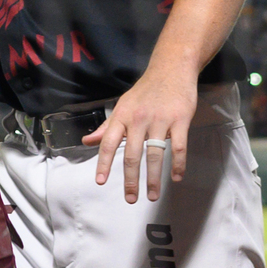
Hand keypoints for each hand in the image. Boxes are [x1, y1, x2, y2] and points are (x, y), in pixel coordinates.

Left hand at [83, 65, 196, 201]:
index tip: (100, 181)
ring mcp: (160, 120)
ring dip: (153, 178)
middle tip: (130, 198)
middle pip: (131, 154)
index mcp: (122, 116)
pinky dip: (178, 164)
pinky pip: (178, 146)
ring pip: (154, 154)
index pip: (108, 143)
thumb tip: (86, 141)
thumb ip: (106, 127)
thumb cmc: (145, 90)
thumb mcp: (122, 105)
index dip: (103, 163)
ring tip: (152, 195)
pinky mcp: (180, 120)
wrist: (171, 69)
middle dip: (130, 179)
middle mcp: (138, 119)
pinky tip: (176, 177)